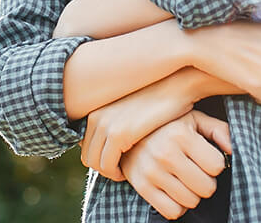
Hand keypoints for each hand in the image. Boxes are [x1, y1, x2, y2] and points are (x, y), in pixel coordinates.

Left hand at [81, 71, 197, 180]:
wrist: (175, 85)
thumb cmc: (157, 102)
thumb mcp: (130, 111)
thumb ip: (116, 123)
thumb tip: (111, 143)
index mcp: (96, 111)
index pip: (85, 147)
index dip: (101, 160)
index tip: (118, 163)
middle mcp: (96, 117)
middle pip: (87, 157)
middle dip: (104, 168)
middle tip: (122, 171)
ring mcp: (105, 124)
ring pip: (95, 164)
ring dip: (110, 173)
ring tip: (126, 171)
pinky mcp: (119, 133)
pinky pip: (107, 166)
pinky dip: (116, 174)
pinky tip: (130, 171)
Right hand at [121, 111, 231, 219]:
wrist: (127, 132)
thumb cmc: (167, 126)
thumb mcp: (193, 119)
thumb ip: (218, 130)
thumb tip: (233, 149)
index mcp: (180, 134)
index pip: (217, 166)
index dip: (215, 164)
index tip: (206, 158)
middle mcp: (165, 153)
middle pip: (206, 188)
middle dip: (206, 182)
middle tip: (197, 171)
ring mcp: (152, 172)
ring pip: (191, 202)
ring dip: (192, 194)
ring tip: (184, 180)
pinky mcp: (142, 187)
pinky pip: (172, 211)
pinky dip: (178, 206)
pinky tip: (174, 191)